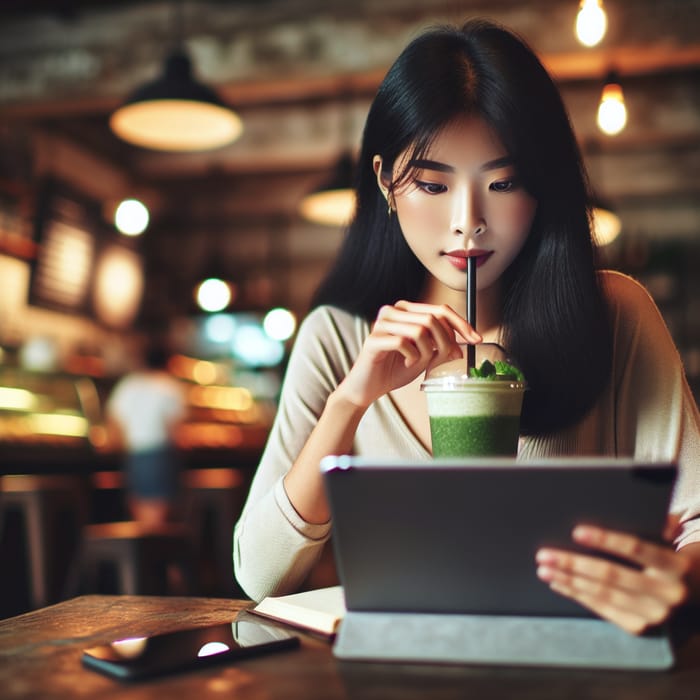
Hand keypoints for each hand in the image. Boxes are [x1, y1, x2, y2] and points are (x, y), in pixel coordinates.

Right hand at [336, 300, 479, 407]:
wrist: (368, 388)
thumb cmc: (394, 369)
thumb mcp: (424, 357)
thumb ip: (441, 348)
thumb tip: (463, 346)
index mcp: (406, 310)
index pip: (440, 309)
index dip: (461, 325)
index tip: (476, 340)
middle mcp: (393, 311)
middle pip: (432, 318)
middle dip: (445, 342)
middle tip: (444, 359)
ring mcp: (381, 323)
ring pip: (420, 329)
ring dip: (426, 351)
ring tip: (419, 362)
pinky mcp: (373, 339)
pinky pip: (403, 343)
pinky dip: (412, 356)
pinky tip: (407, 363)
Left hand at [535, 519, 690, 634]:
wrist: (697, 595)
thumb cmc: (672, 556)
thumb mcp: (670, 537)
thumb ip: (653, 521)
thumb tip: (620, 505)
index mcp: (676, 565)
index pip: (636, 548)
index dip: (605, 539)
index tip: (576, 531)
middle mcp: (668, 594)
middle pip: (612, 575)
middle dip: (573, 563)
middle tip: (544, 554)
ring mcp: (654, 615)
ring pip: (602, 594)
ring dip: (568, 580)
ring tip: (544, 568)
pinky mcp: (640, 628)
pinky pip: (602, 610)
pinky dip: (577, 595)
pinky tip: (559, 583)